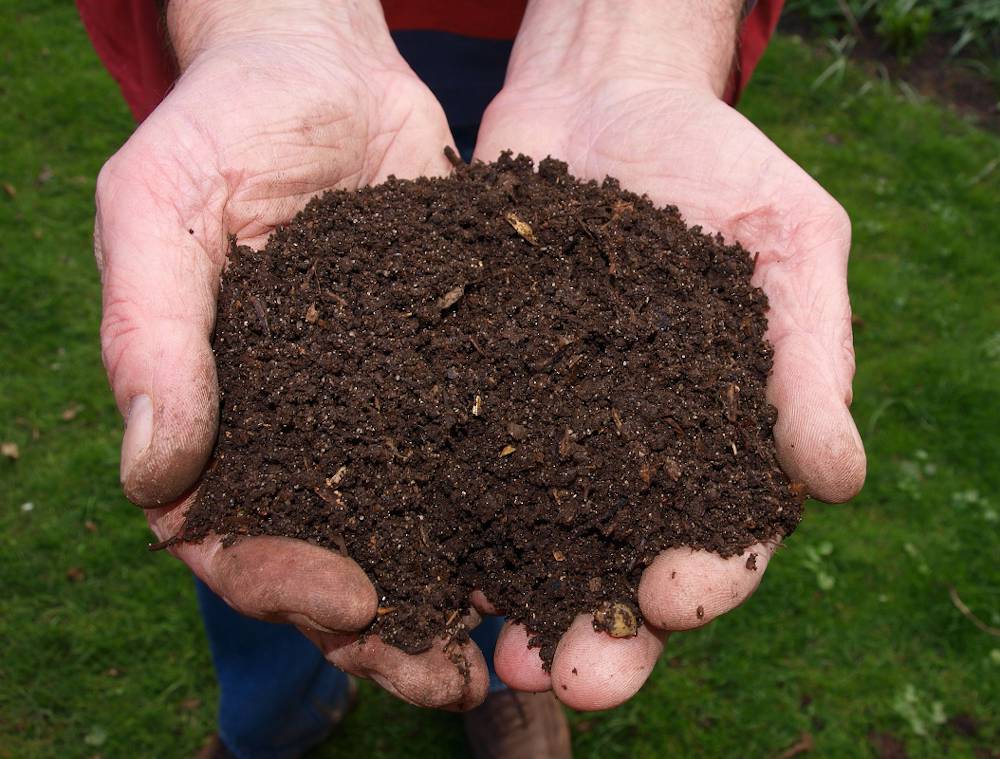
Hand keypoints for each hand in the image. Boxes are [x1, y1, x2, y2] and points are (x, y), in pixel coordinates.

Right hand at [95, 0, 487, 708]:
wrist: (322, 71)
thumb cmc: (222, 128)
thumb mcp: (159, 208)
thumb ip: (149, 334)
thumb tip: (155, 475)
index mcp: (220, 419)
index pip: (232, 540)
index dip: (283, 585)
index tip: (350, 600)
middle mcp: (301, 433)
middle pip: (332, 562)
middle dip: (386, 628)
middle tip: (450, 675)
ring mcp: (377, 411)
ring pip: (413, 530)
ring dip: (456, 594)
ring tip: (517, 643)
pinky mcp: (450, 376)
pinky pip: (478, 456)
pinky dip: (512, 510)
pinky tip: (561, 543)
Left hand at [472, 0, 865, 708]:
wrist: (604, 98)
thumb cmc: (716, 164)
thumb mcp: (790, 239)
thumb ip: (811, 357)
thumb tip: (838, 479)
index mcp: (716, 437)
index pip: (723, 534)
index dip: (705, 577)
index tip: (675, 596)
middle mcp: (627, 453)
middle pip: (617, 566)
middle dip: (600, 632)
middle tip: (570, 675)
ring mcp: (545, 428)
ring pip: (529, 541)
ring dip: (512, 603)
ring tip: (491, 650)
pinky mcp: (473, 392)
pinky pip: (455, 465)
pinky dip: (440, 518)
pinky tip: (417, 557)